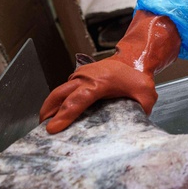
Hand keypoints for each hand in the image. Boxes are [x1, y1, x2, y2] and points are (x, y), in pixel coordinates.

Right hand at [39, 11, 180, 132]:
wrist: (133, 58)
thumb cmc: (138, 77)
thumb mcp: (146, 95)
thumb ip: (141, 112)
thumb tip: (134, 130)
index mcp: (100, 82)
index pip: (78, 100)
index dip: (65, 115)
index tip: (53, 129)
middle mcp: (85, 77)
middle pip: (59, 95)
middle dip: (48, 112)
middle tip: (41, 130)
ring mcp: (80, 75)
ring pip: (59, 92)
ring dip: (49, 108)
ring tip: (45, 126)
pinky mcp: (78, 76)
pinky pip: (64, 90)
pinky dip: (57, 102)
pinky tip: (55, 115)